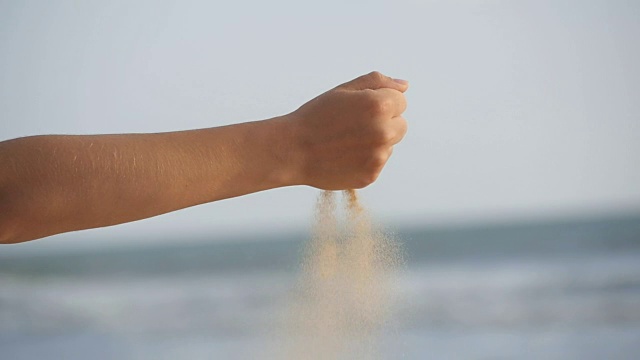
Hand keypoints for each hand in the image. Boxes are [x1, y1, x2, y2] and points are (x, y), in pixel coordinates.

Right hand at [285, 71, 408, 189]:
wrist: (293, 150)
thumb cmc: (316, 116)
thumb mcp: (344, 90)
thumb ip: (378, 82)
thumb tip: (405, 86)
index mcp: (380, 105)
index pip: (401, 102)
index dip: (379, 102)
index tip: (358, 109)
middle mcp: (384, 132)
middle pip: (401, 125)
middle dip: (384, 123)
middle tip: (353, 126)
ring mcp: (378, 156)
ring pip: (389, 145)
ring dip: (375, 142)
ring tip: (346, 142)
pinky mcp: (371, 175)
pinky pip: (377, 163)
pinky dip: (365, 160)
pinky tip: (344, 156)